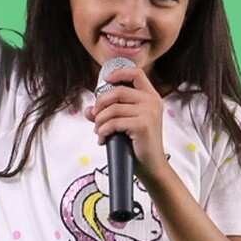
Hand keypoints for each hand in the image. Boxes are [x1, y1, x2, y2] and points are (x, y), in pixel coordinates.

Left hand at [86, 64, 170, 184]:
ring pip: (113, 108)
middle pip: (118, 91)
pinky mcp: (142, 125)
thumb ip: (108, 114)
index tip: (105, 80)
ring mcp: (149, 112)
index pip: (136, 73)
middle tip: (95, 117)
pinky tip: (103, 139)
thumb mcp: (124, 125)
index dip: (118, 73)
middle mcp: (152, 101)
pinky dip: (103, 131)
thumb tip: (88, 110)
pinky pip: (113, 122)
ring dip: (99, 121)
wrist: (152, 167)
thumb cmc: (139, 146)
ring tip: (99, 132)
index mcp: (151, 97)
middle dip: (100, 104)